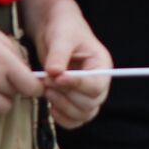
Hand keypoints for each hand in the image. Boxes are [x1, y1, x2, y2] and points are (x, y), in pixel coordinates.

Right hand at [0, 9, 40, 124]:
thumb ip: (10, 50)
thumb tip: (23, 66)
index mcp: (3, 61)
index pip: (32, 86)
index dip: (35, 86)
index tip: (32, 82)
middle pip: (17, 96)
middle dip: (14, 87)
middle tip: (2, 76)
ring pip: (2, 109)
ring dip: (0, 100)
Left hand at [36, 0, 112, 127]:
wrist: (54, 30)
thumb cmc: (63, 28)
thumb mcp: (61, 37)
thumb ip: (58, 55)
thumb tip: (54, 73)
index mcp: (101, 64)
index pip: (96, 85)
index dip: (78, 85)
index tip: (58, 78)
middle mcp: (98, 81)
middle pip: (90, 103)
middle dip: (67, 96)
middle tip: (47, 81)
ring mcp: (87, 93)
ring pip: (83, 114)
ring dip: (63, 107)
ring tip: (47, 90)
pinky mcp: (75, 100)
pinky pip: (75, 120)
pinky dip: (63, 118)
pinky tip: (51, 106)